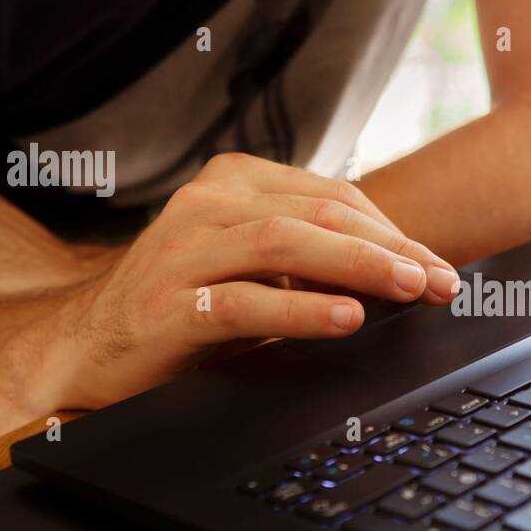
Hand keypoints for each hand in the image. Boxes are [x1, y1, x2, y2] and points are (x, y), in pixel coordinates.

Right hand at [36, 153, 460, 410]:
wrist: (88, 347)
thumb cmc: (186, 305)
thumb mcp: (256, 270)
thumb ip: (315, 260)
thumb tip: (406, 274)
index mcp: (235, 183)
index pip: (334, 198)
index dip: (396, 233)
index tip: (441, 268)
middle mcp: (208, 203)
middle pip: (319, 214)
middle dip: (392, 250)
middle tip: (441, 283)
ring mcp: (183, 249)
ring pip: (286, 244)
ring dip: (358, 267)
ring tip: (408, 290)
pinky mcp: (167, 302)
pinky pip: (245, 300)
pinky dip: (302, 309)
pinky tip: (346, 319)